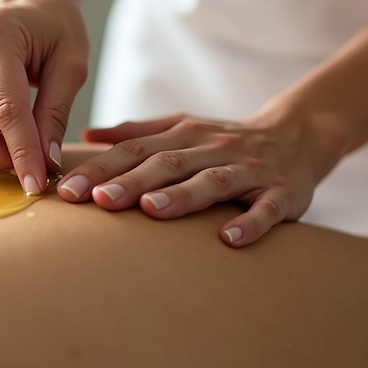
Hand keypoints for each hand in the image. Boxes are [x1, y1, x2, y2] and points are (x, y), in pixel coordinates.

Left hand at [57, 112, 345, 245]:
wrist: (298, 134)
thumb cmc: (226, 140)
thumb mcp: (182, 128)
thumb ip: (136, 133)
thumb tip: (87, 136)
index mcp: (184, 135)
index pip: (135, 150)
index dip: (101, 169)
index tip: (68, 190)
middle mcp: (213, 148)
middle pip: (167, 164)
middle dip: (131, 182)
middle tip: (100, 201)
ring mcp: (248, 169)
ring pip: (213, 181)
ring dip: (183, 195)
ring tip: (152, 210)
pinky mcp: (281, 192)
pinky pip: (267, 209)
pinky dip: (249, 222)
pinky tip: (229, 239)